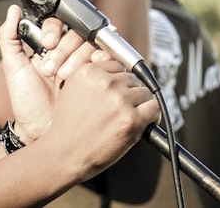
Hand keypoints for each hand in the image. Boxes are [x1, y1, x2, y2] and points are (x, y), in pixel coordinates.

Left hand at [0, 6, 98, 141]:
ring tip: (63, 77)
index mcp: (50, 45)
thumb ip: (9, 37)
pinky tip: (90, 71)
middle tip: (51, 69)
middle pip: (77, 31)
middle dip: (65, 48)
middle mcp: (69, 50)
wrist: (41, 132)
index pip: (59, 22)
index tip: (47, 43)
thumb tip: (13, 9)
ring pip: (91, 44)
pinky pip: (107, 60)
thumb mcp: (14, 68)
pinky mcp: (98, 76)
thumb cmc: (26, 101)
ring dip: (79, 57)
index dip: (55, 30)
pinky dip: (101, 61)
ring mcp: (84, 62)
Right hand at [43, 55, 159, 182]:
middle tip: (121, 109)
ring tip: (129, 117)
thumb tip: (114, 68)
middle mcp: (105, 82)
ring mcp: (119, 100)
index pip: (117, 65)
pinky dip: (152, 115)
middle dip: (128, 92)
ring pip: (144, 92)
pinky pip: (153, 107)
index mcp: (89, 72)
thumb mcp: (71, 90)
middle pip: (132, 78)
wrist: (66, 154)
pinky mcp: (131, 119)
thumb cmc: (68, 127)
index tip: (117, 92)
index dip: (118, 81)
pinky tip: (144, 122)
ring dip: (140, 104)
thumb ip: (92, 77)